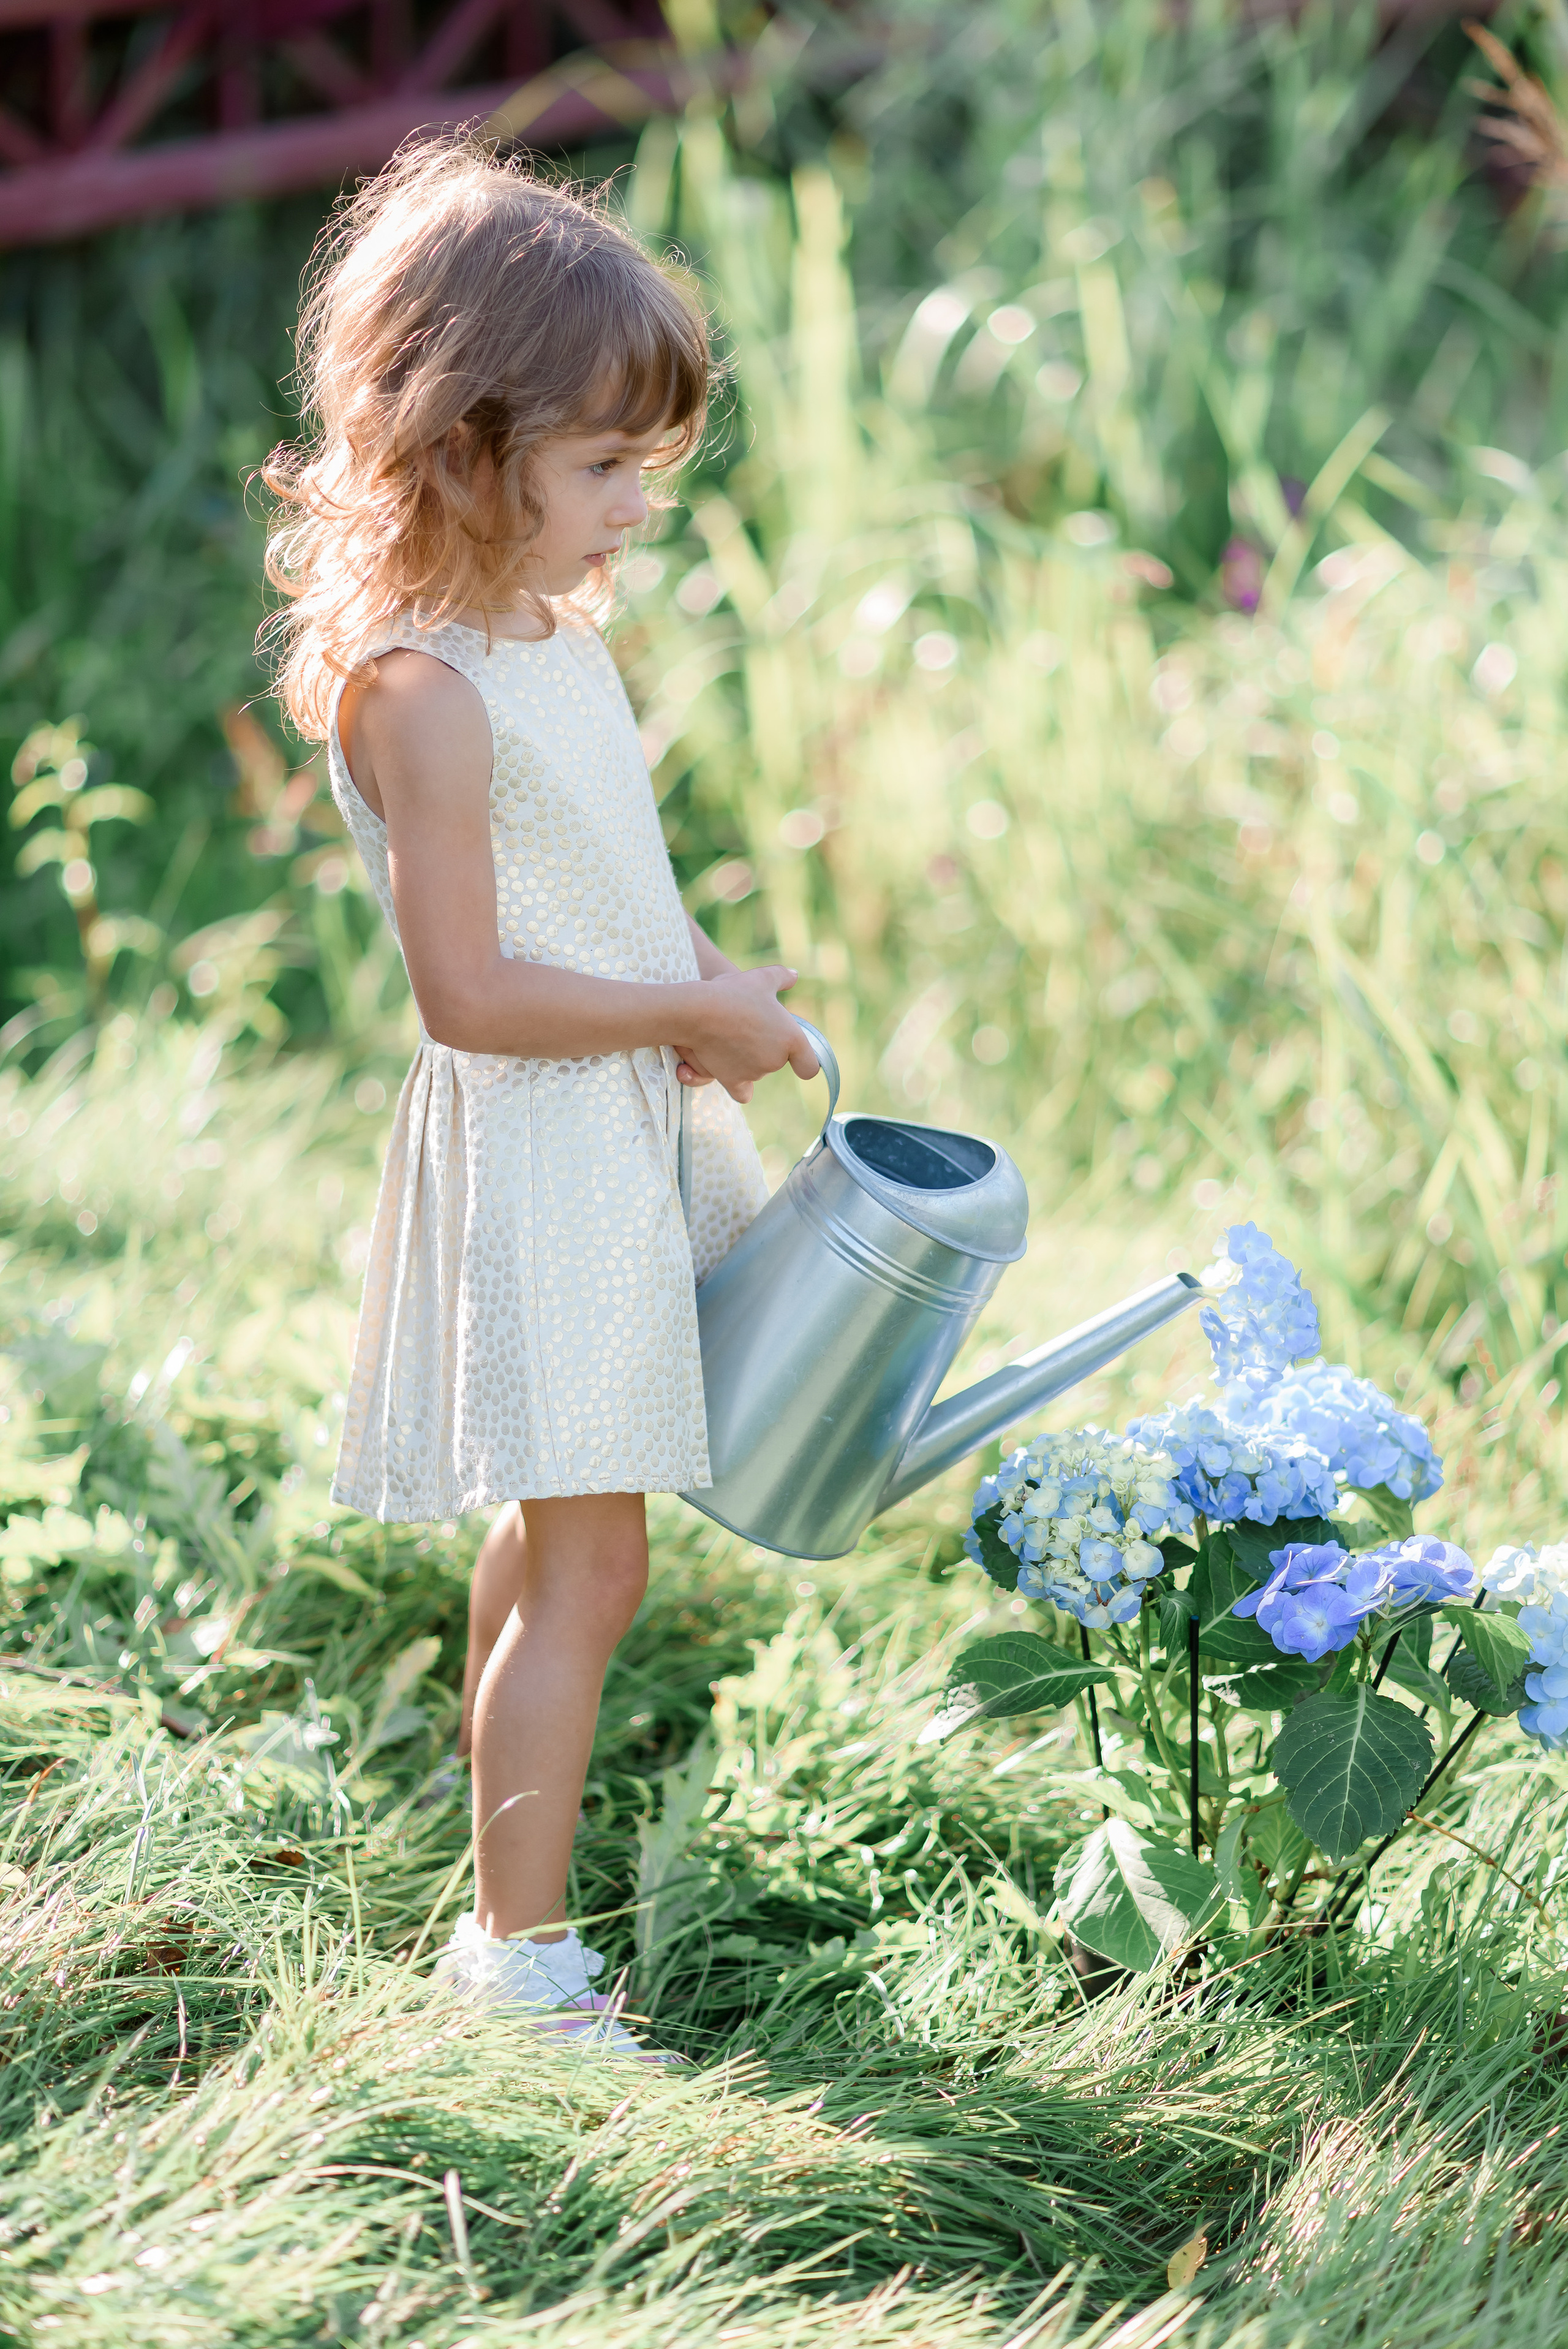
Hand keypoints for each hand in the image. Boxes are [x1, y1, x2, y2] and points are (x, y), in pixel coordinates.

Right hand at [676, 964, 815, 1103]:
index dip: (803, 1063)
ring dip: (748, 1059)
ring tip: (728, 1035)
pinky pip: (742, 1093)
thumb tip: (794, 976)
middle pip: (776, 1062)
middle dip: (766, 1048)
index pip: (809, 1066)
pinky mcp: (733, 1081)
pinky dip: (739, 1085)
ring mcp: (755, 1073)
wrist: (699, 1011)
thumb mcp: (762, 977)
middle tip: (747, 1026)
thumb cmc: (734, 992)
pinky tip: (731, 1072)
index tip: (796, 1059)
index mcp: (791, 1039)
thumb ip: (782, 977)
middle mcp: (776, 1061)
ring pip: (756, 1071)